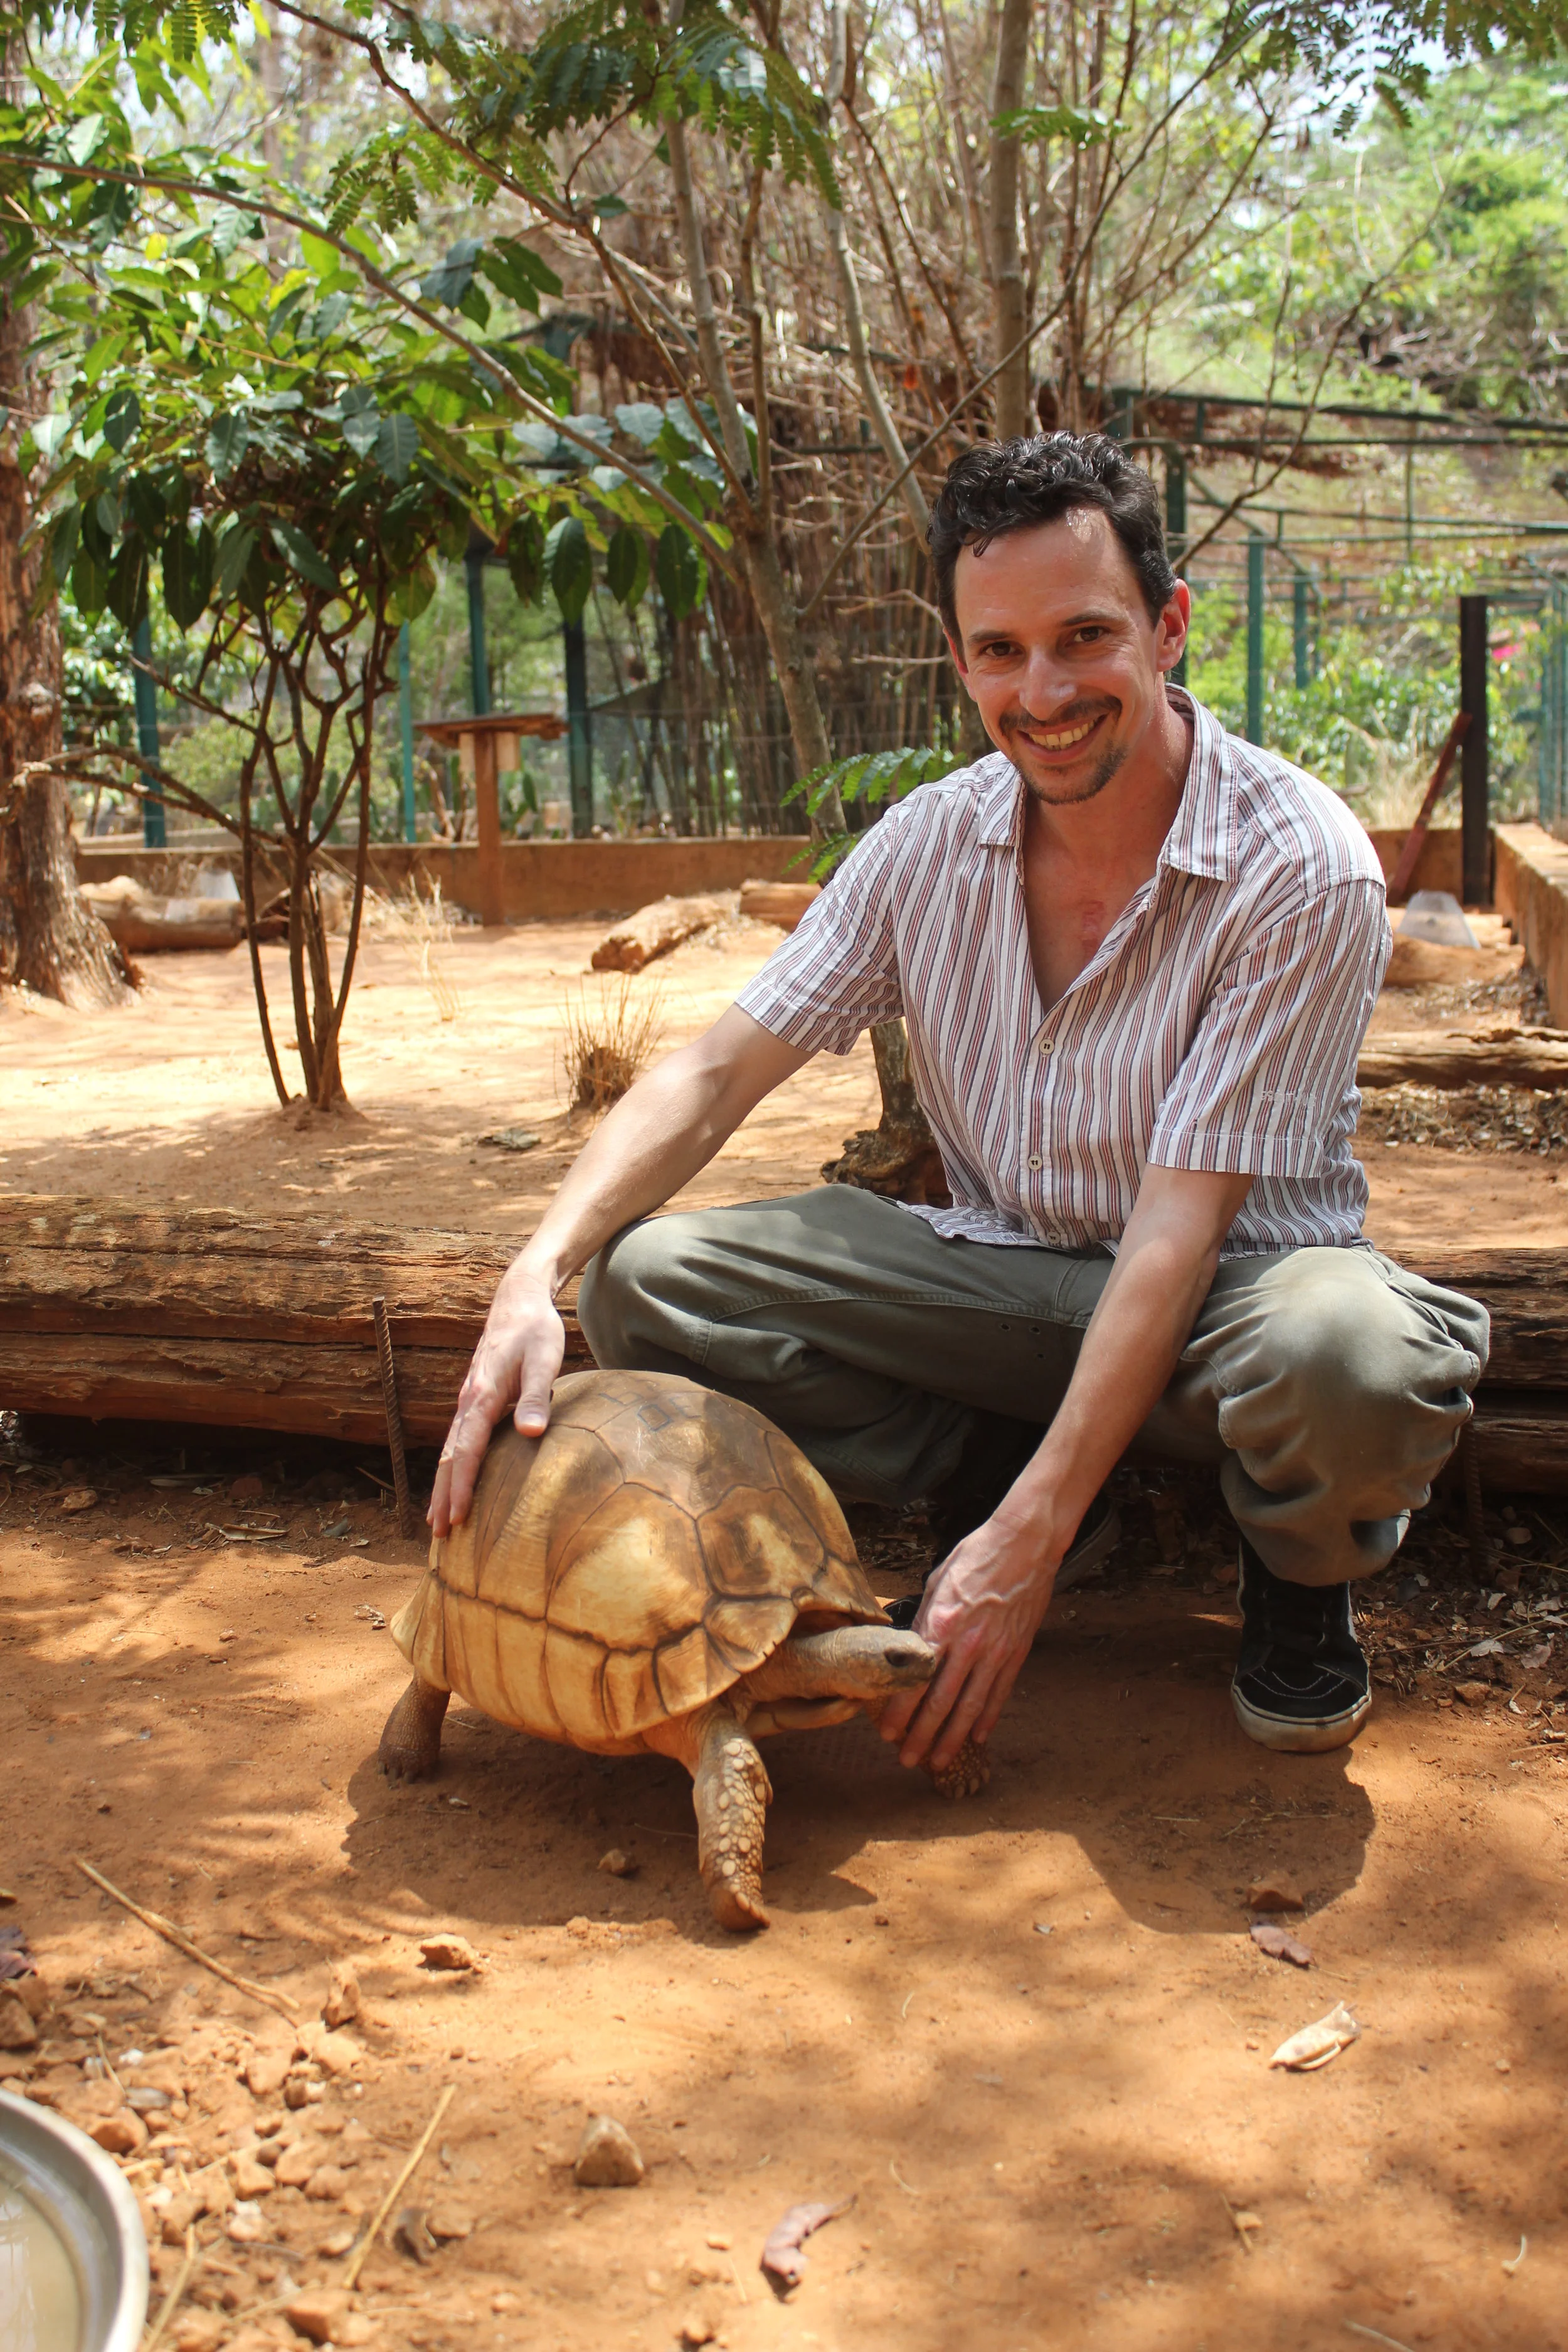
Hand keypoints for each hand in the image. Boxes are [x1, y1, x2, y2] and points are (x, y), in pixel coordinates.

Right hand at [427, 1267, 564, 1535]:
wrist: (517, 1300)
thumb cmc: (536, 1329)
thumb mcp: (545, 1358)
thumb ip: (538, 1395)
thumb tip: (531, 1432)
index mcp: (482, 1395)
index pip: (468, 1449)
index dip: (462, 1486)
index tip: (457, 1517)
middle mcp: (468, 1401)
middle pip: (449, 1457)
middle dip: (443, 1496)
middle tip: (439, 1536)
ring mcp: (467, 1401)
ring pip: (448, 1451)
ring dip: (441, 1486)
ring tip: (436, 1521)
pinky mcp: (474, 1400)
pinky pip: (457, 1441)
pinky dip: (450, 1468)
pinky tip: (451, 1484)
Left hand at [877, 1510, 1057, 1773]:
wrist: (1025, 1545)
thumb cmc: (976, 1556)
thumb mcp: (936, 1582)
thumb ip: (923, 1619)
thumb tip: (907, 1647)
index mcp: (942, 1624)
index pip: (916, 1679)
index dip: (900, 1711)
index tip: (887, 1732)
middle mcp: (968, 1644)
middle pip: (941, 1702)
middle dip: (922, 1735)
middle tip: (907, 1759)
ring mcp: (996, 1652)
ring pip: (971, 1706)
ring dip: (953, 1737)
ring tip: (939, 1761)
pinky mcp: (1017, 1652)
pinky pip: (1000, 1693)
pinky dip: (988, 1718)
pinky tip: (979, 1737)